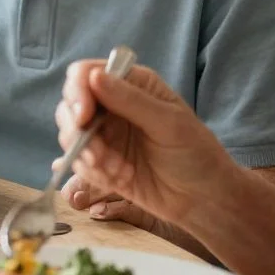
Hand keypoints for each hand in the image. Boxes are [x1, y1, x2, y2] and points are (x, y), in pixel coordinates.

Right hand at [56, 61, 234, 227]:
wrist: (204, 200)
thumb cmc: (196, 154)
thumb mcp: (169, 124)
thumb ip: (131, 100)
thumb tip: (93, 76)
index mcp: (131, 84)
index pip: (86, 74)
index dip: (77, 91)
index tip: (83, 116)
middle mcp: (112, 105)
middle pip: (70, 105)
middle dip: (77, 131)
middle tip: (98, 156)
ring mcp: (105, 134)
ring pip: (70, 134)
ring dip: (87, 155)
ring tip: (116, 172)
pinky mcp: (100, 162)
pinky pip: (78, 162)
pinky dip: (92, 173)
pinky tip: (119, 180)